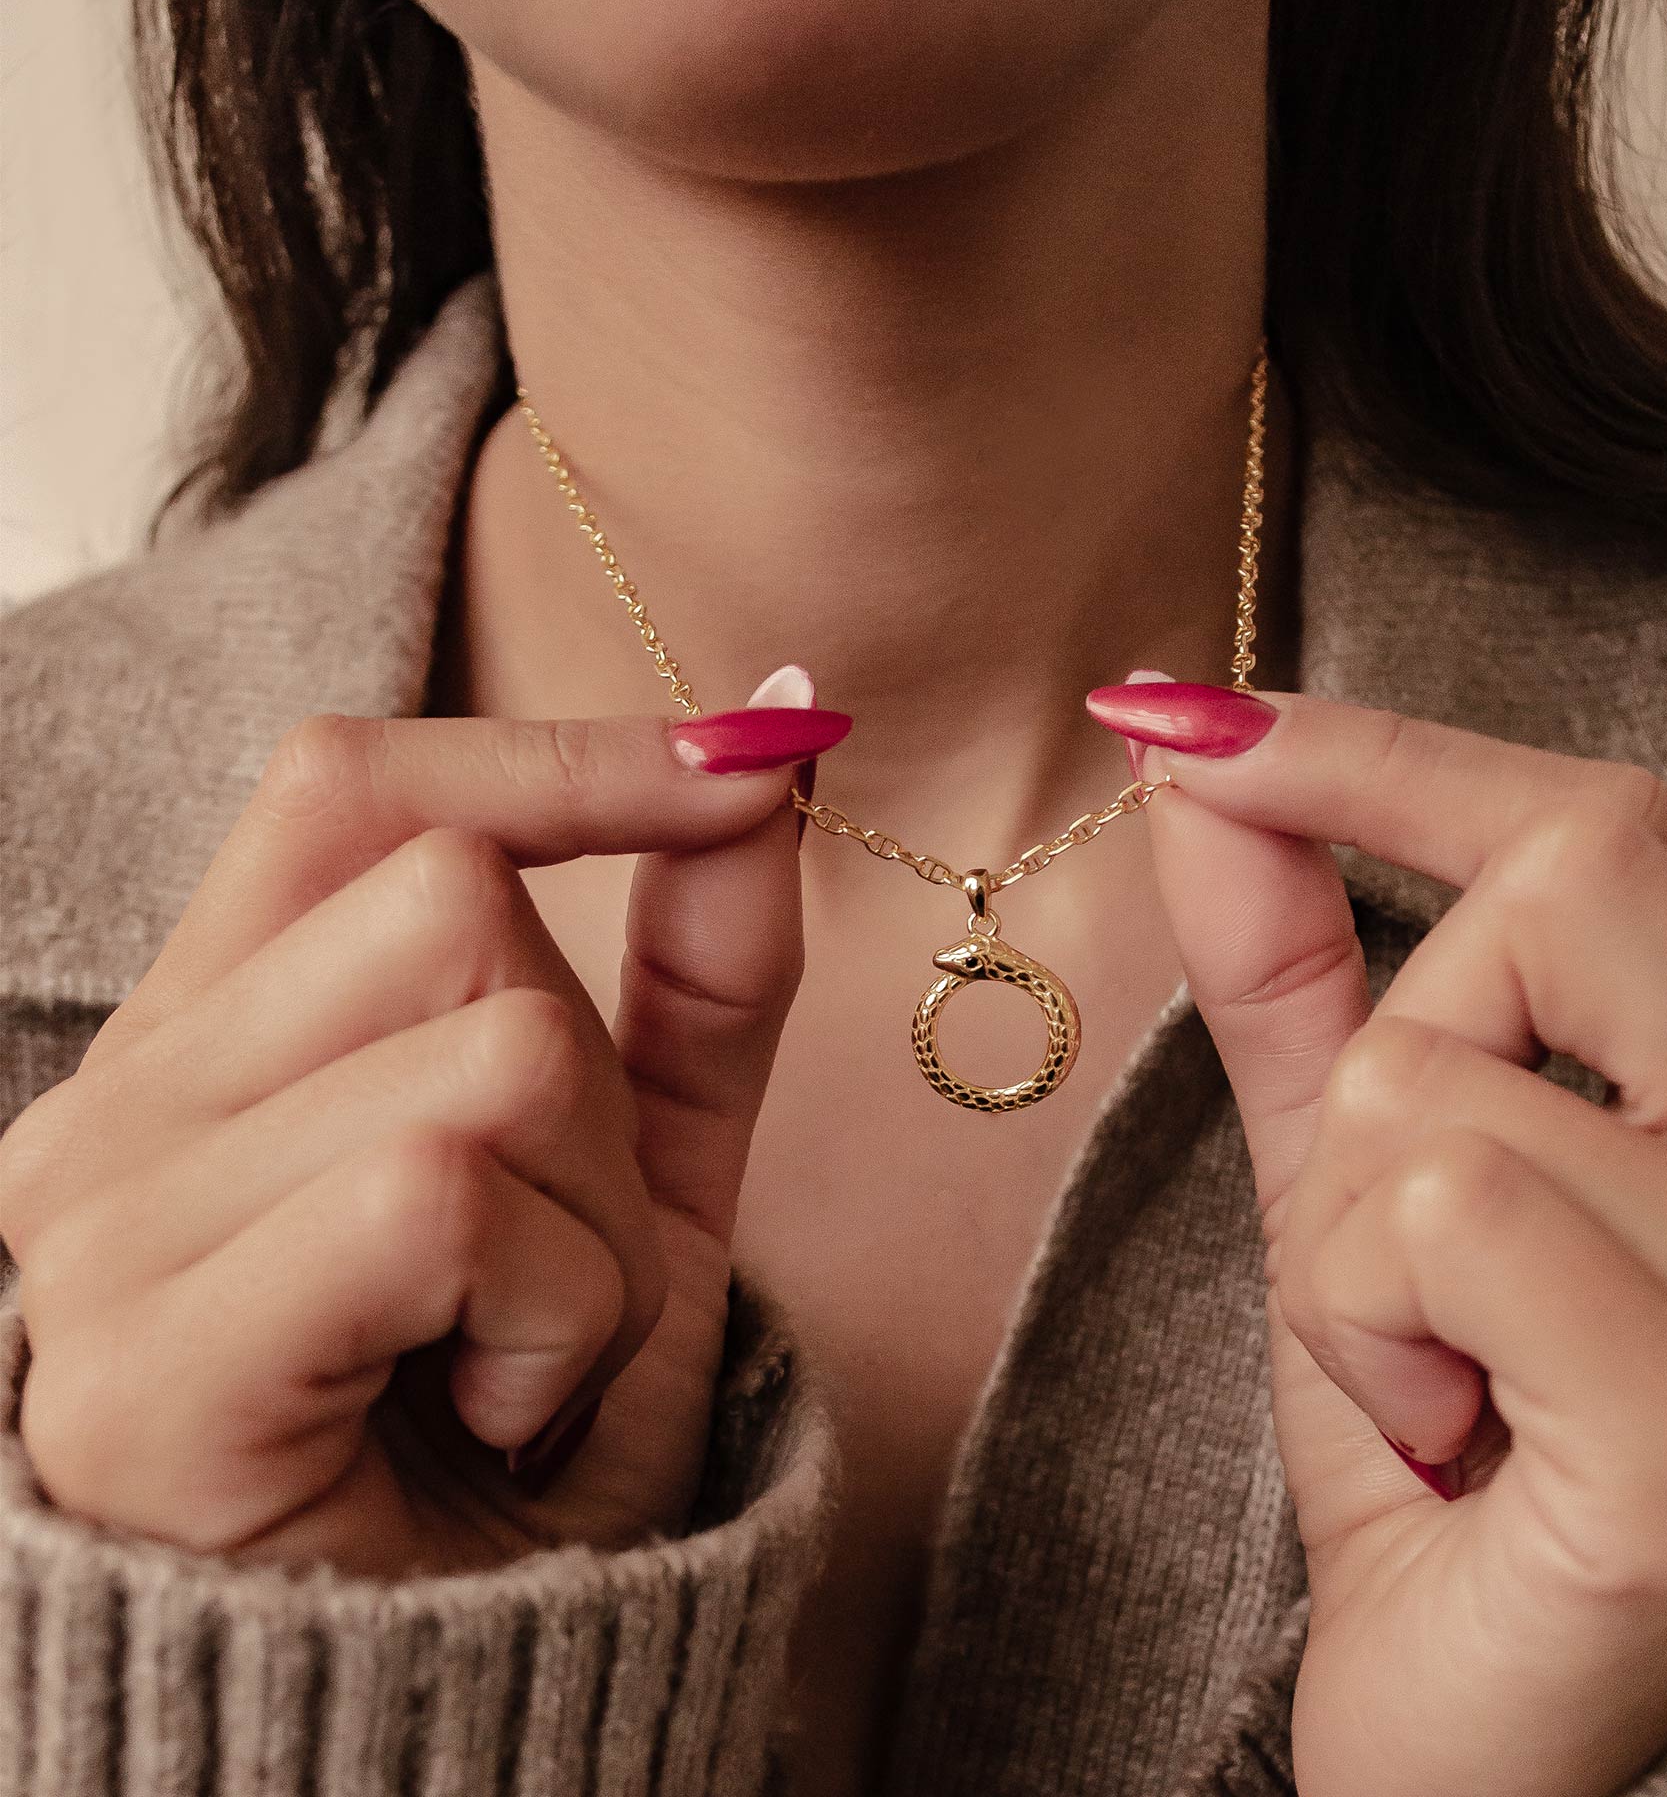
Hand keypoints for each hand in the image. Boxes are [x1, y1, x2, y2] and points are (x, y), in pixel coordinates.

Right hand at [0, 694, 846, 1576]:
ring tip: (520, 1354)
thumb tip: (769, 754)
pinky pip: (443, 1191)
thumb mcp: (640, 1173)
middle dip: (596, 1084)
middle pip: (455, 898)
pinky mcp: (144, 1358)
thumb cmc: (517, 1425)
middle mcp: (118, 1108)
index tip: (750, 755)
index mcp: (209, 1038)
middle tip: (549, 1262)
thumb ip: (695, 971)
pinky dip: (551, 1310)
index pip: (358, 787)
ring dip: (593, 1228)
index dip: (560, 756)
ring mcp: (106, 1229)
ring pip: (494, 1049)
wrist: (444, 1705)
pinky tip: (498, 1407)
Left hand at [1089, 681, 1666, 1796]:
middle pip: (1574, 882)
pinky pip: (1436, 1225)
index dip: (1392, 747)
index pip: (1608, 829)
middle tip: (1408, 1213)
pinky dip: (1362, 1330)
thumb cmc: (1436, 1436)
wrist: (1473, 1723)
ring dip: (1350, 1240)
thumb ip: (1295, 974)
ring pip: (1439, 1083)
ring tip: (1434, 1373)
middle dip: (1409, 1027)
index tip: (1201, 713)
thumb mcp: (1353, 1178)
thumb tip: (1205, 778)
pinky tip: (1447, 1440)